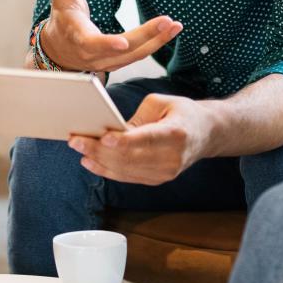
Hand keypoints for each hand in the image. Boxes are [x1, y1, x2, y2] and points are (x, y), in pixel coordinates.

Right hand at [39, 0, 182, 72]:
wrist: (60, 49)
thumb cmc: (64, 19)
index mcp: (78, 37)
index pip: (91, 43)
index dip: (106, 44)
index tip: (123, 43)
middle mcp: (93, 54)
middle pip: (123, 50)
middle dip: (146, 36)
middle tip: (167, 21)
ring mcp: (107, 62)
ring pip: (135, 55)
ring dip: (157, 41)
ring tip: (175, 26)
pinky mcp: (118, 62)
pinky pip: (139, 55)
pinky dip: (156, 44)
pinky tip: (171, 31)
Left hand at [67, 93, 207, 184]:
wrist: (206, 135)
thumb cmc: (183, 114)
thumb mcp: (162, 102)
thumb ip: (136, 117)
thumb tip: (109, 130)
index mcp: (176, 134)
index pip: (146, 140)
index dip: (123, 141)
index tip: (102, 137)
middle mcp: (172, 158)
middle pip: (130, 158)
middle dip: (99, 150)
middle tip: (76, 140)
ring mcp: (166, 173)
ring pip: (125, 171)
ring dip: (98, 161)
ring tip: (79, 149)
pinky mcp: (157, 180)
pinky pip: (128, 177)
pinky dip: (106, 170)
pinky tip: (90, 162)